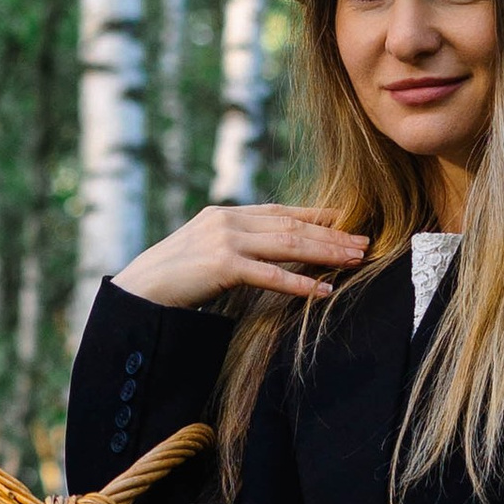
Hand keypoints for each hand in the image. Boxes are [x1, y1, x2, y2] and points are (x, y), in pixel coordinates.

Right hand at [111, 204, 366, 310]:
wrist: (140, 289)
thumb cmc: (173, 277)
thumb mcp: (207, 250)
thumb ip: (236, 244)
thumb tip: (268, 252)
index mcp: (227, 213)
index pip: (282, 212)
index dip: (318, 217)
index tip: (347, 222)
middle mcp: (229, 220)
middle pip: (292, 226)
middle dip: (332, 236)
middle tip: (364, 244)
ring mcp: (226, 240)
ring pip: (288, 245)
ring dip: (325, 254)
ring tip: (355, 261)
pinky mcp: (222, 265)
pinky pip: (271, 276)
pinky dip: (300, 283)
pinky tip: (323, 291)